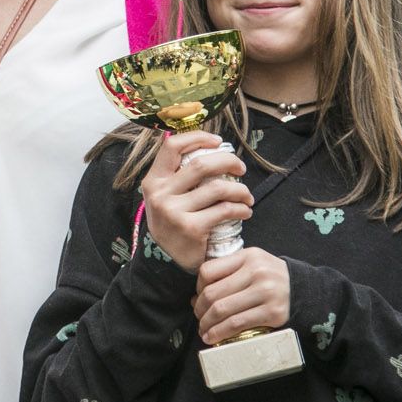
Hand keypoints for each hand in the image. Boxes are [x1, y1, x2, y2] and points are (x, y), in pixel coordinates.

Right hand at [139, 131, 252, 271]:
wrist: (167, 263)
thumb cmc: (173, 224)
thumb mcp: (164, 198)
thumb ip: (177, 176)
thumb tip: (208, 146)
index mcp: (153, 181)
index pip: (172, 146)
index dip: (198, 137)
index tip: (218, 141)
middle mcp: (160, 194)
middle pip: (201, 164)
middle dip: (228, 161)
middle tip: (241, 169)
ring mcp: (174, 212)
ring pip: (218, 187)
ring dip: (240, 190)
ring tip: (247, 196)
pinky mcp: (191, 228)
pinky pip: (225, 210)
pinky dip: (241, 208)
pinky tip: (245, 211)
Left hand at [193, 247, 289, 344]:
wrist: (305, 290)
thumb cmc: (272, 279)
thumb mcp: (253, 264)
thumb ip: (228, 273)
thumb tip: (196, 298)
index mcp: (248, 256)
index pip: (209, 271)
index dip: (197, 287)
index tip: (198, 298)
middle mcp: (257, 272)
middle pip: (213, 293)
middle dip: (200, 310)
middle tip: (198, 318)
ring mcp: (266, 292)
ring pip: (222, 310)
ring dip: (207, 324)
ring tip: (203, 331)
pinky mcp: (272, 313)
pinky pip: (237, 324)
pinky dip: (220, 332)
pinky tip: (213, 337)